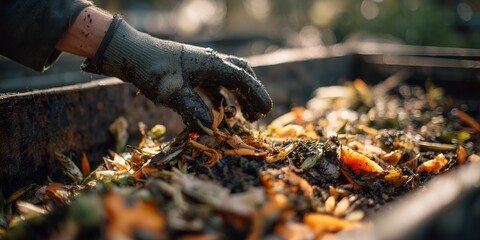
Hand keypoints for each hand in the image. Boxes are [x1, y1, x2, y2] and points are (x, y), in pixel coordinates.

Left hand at [82, 16, 271, 131]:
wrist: (130, 53)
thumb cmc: (153, 70)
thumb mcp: (173, 93)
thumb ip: (194, 111)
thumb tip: (211, 130)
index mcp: (213, 64)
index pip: (243, 80)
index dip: (257, 96)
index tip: (267, 111)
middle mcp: (211, 62)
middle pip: (241, 75)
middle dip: (251, 95)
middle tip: (257, 115)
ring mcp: (201, 66)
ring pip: (228, 80)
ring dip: (237, 97)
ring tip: (242, 117)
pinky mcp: (191, 72)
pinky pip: (213, 85)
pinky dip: (220, 98)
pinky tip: (218, 112)